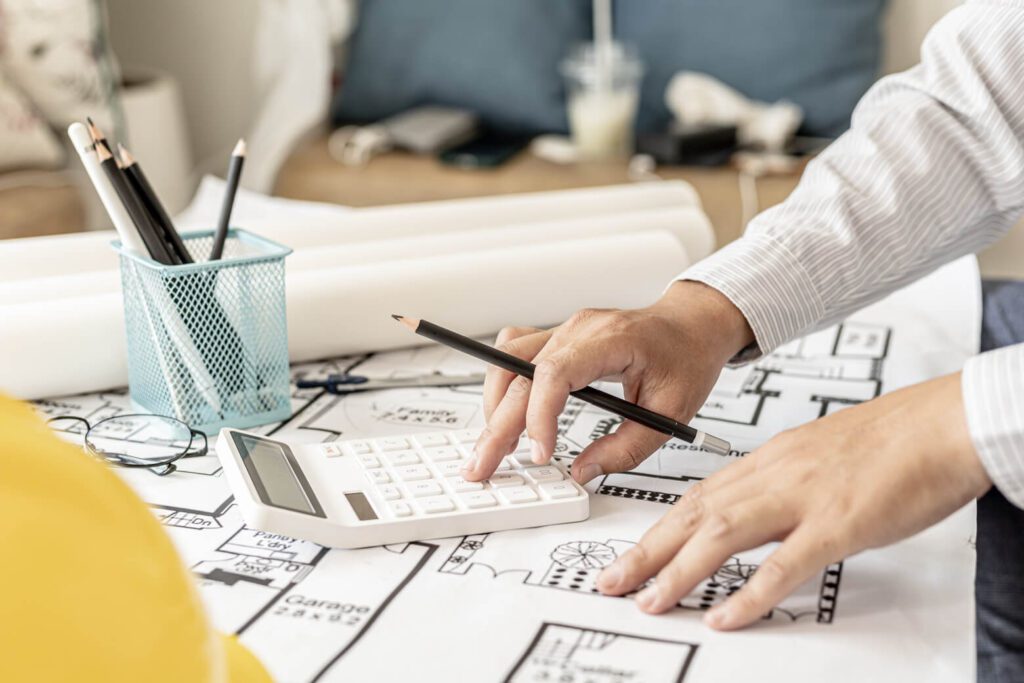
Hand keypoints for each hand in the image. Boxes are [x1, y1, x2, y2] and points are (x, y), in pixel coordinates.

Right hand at [463, 281, 754, 482]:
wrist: (692, 324)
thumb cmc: (686, 358)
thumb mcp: (672, 412)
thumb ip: (627, 447)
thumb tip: (583, 470)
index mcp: (610, 339)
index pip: (555, 372)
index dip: (539, 415)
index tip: (539, 453)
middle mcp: (578, 329)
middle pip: (519, 372)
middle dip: (497, 425)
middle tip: (483, 465)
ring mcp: (564, 330)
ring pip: (507, 360)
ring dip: (494, 404)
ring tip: (494, 446)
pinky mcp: (557, 338)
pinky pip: (514, 352)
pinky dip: (502, 383)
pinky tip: (503, 411)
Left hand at [595, 372, 991, 629]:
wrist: (941, 423)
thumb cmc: (890, 439)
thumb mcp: (817, 457)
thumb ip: (780, 485)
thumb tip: (753, 517)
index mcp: (769, 460)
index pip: (698, 497)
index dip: (658, 529)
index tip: (632, 554)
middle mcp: (775, 475)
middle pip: (696, 513)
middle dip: (648, 551)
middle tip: (613, 581)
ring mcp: (804, 498)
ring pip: (724, 534)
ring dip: (680, 571)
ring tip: (649, 601)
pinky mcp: (839, 522)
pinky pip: (786, 562)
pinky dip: (750, 593)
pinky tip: (724, 616)